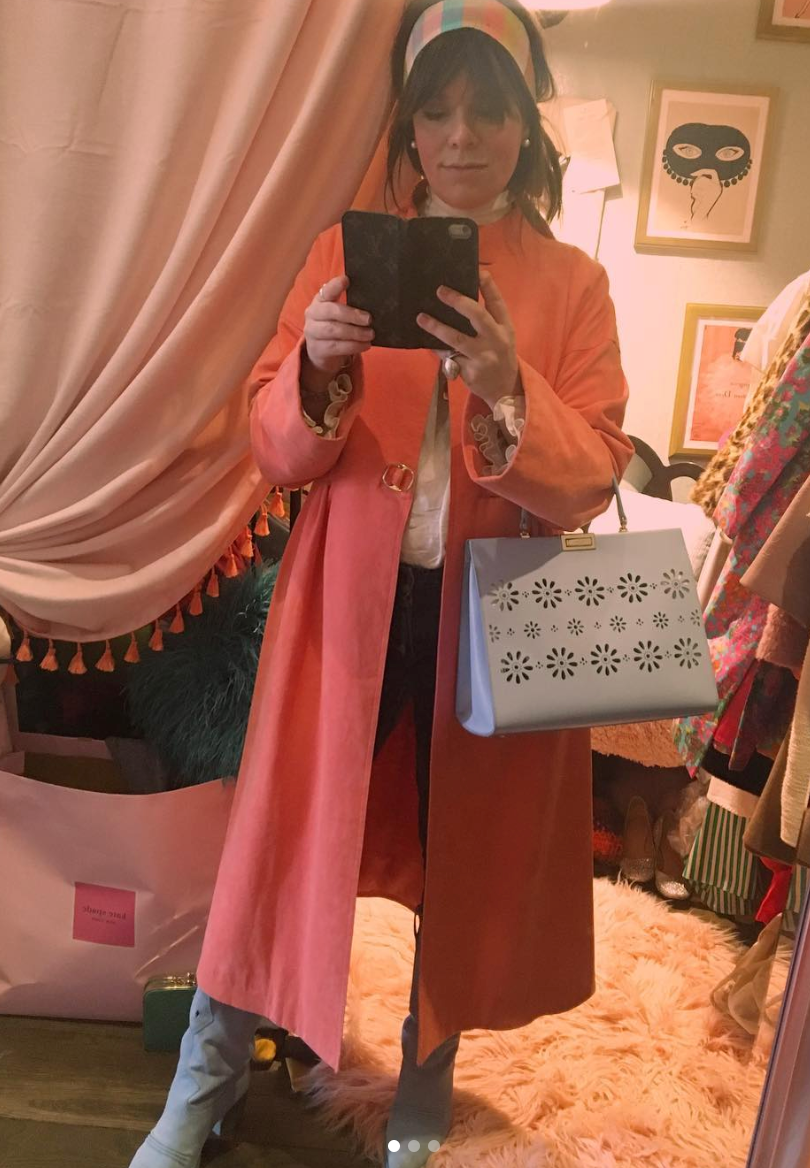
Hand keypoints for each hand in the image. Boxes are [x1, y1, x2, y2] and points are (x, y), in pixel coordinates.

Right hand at [303, 275, 373, 378]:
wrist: (321, 352)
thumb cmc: (336, 327)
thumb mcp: (340, 314)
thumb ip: (351, 306)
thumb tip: (374, 303)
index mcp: (320, 300)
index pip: (326, 290)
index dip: (335, 285)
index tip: (346, 280)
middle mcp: (313, 314)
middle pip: (331, 311)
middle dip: (351, 315)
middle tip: (369, 319)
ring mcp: (313, 332)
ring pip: (333, 330)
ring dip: (355, 332)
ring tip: (370, 334)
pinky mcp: (318, 349)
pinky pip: (336, 347)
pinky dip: (353, 346)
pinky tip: (365, 345)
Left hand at [416, 270, 519, 409]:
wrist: (505, 390)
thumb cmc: (499, 356)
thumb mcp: (502, 337)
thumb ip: (488, 320)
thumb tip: (459, 299)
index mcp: (505, 327)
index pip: (497, 302)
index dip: (487, 285)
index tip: (477, 270)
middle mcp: (496, 340)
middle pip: (477, 315)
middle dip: (458, 301)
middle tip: (440, 290)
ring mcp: (483, 357)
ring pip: (456, 339)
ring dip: (436, 327)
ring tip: (421, 318)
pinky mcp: (470, 372)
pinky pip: (448, 356)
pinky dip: (436, 348)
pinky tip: (425, 340)